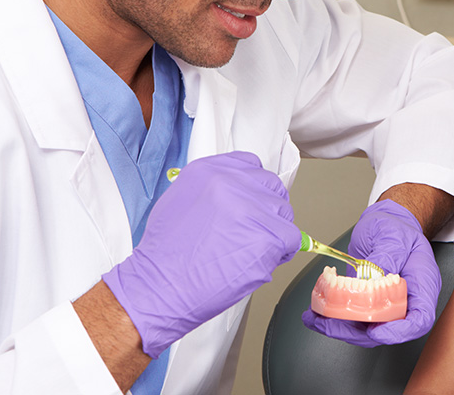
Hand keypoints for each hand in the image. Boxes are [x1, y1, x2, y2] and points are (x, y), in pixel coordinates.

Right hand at [102, 151, 300, 357]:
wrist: (161, 286)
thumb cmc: (167, 254)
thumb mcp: (180, 200)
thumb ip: (213, 189)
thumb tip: (241, 194)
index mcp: (210, 170)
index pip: (251, 166)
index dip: (255, 189)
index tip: (253, 203)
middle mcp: (233, 183)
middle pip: (272, 188)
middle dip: (266, 210)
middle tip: (252, 232)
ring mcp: (252, 207)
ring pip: (284, 214)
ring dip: (273, 232)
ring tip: (249, 249)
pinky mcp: (268, 235)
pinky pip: (292, 239)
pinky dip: (282, 252)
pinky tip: (260, 260)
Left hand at [302, 199, 441, 346]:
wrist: (386, 222)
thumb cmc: (396, 227)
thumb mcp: (393, 236)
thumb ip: (385, 257)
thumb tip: (372, 278)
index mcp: (422, 283)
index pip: (420, 319)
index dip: (399, 331)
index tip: (375, 331)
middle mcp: (407, 299)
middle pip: (389, 328)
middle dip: (357, 331)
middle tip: (331, 323)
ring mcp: (388, 303)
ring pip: (368, 328)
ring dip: (341, 328)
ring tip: (317, 318)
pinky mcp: (370, 303)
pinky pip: (356, 318)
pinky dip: (336, 318)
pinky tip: (317, 313)